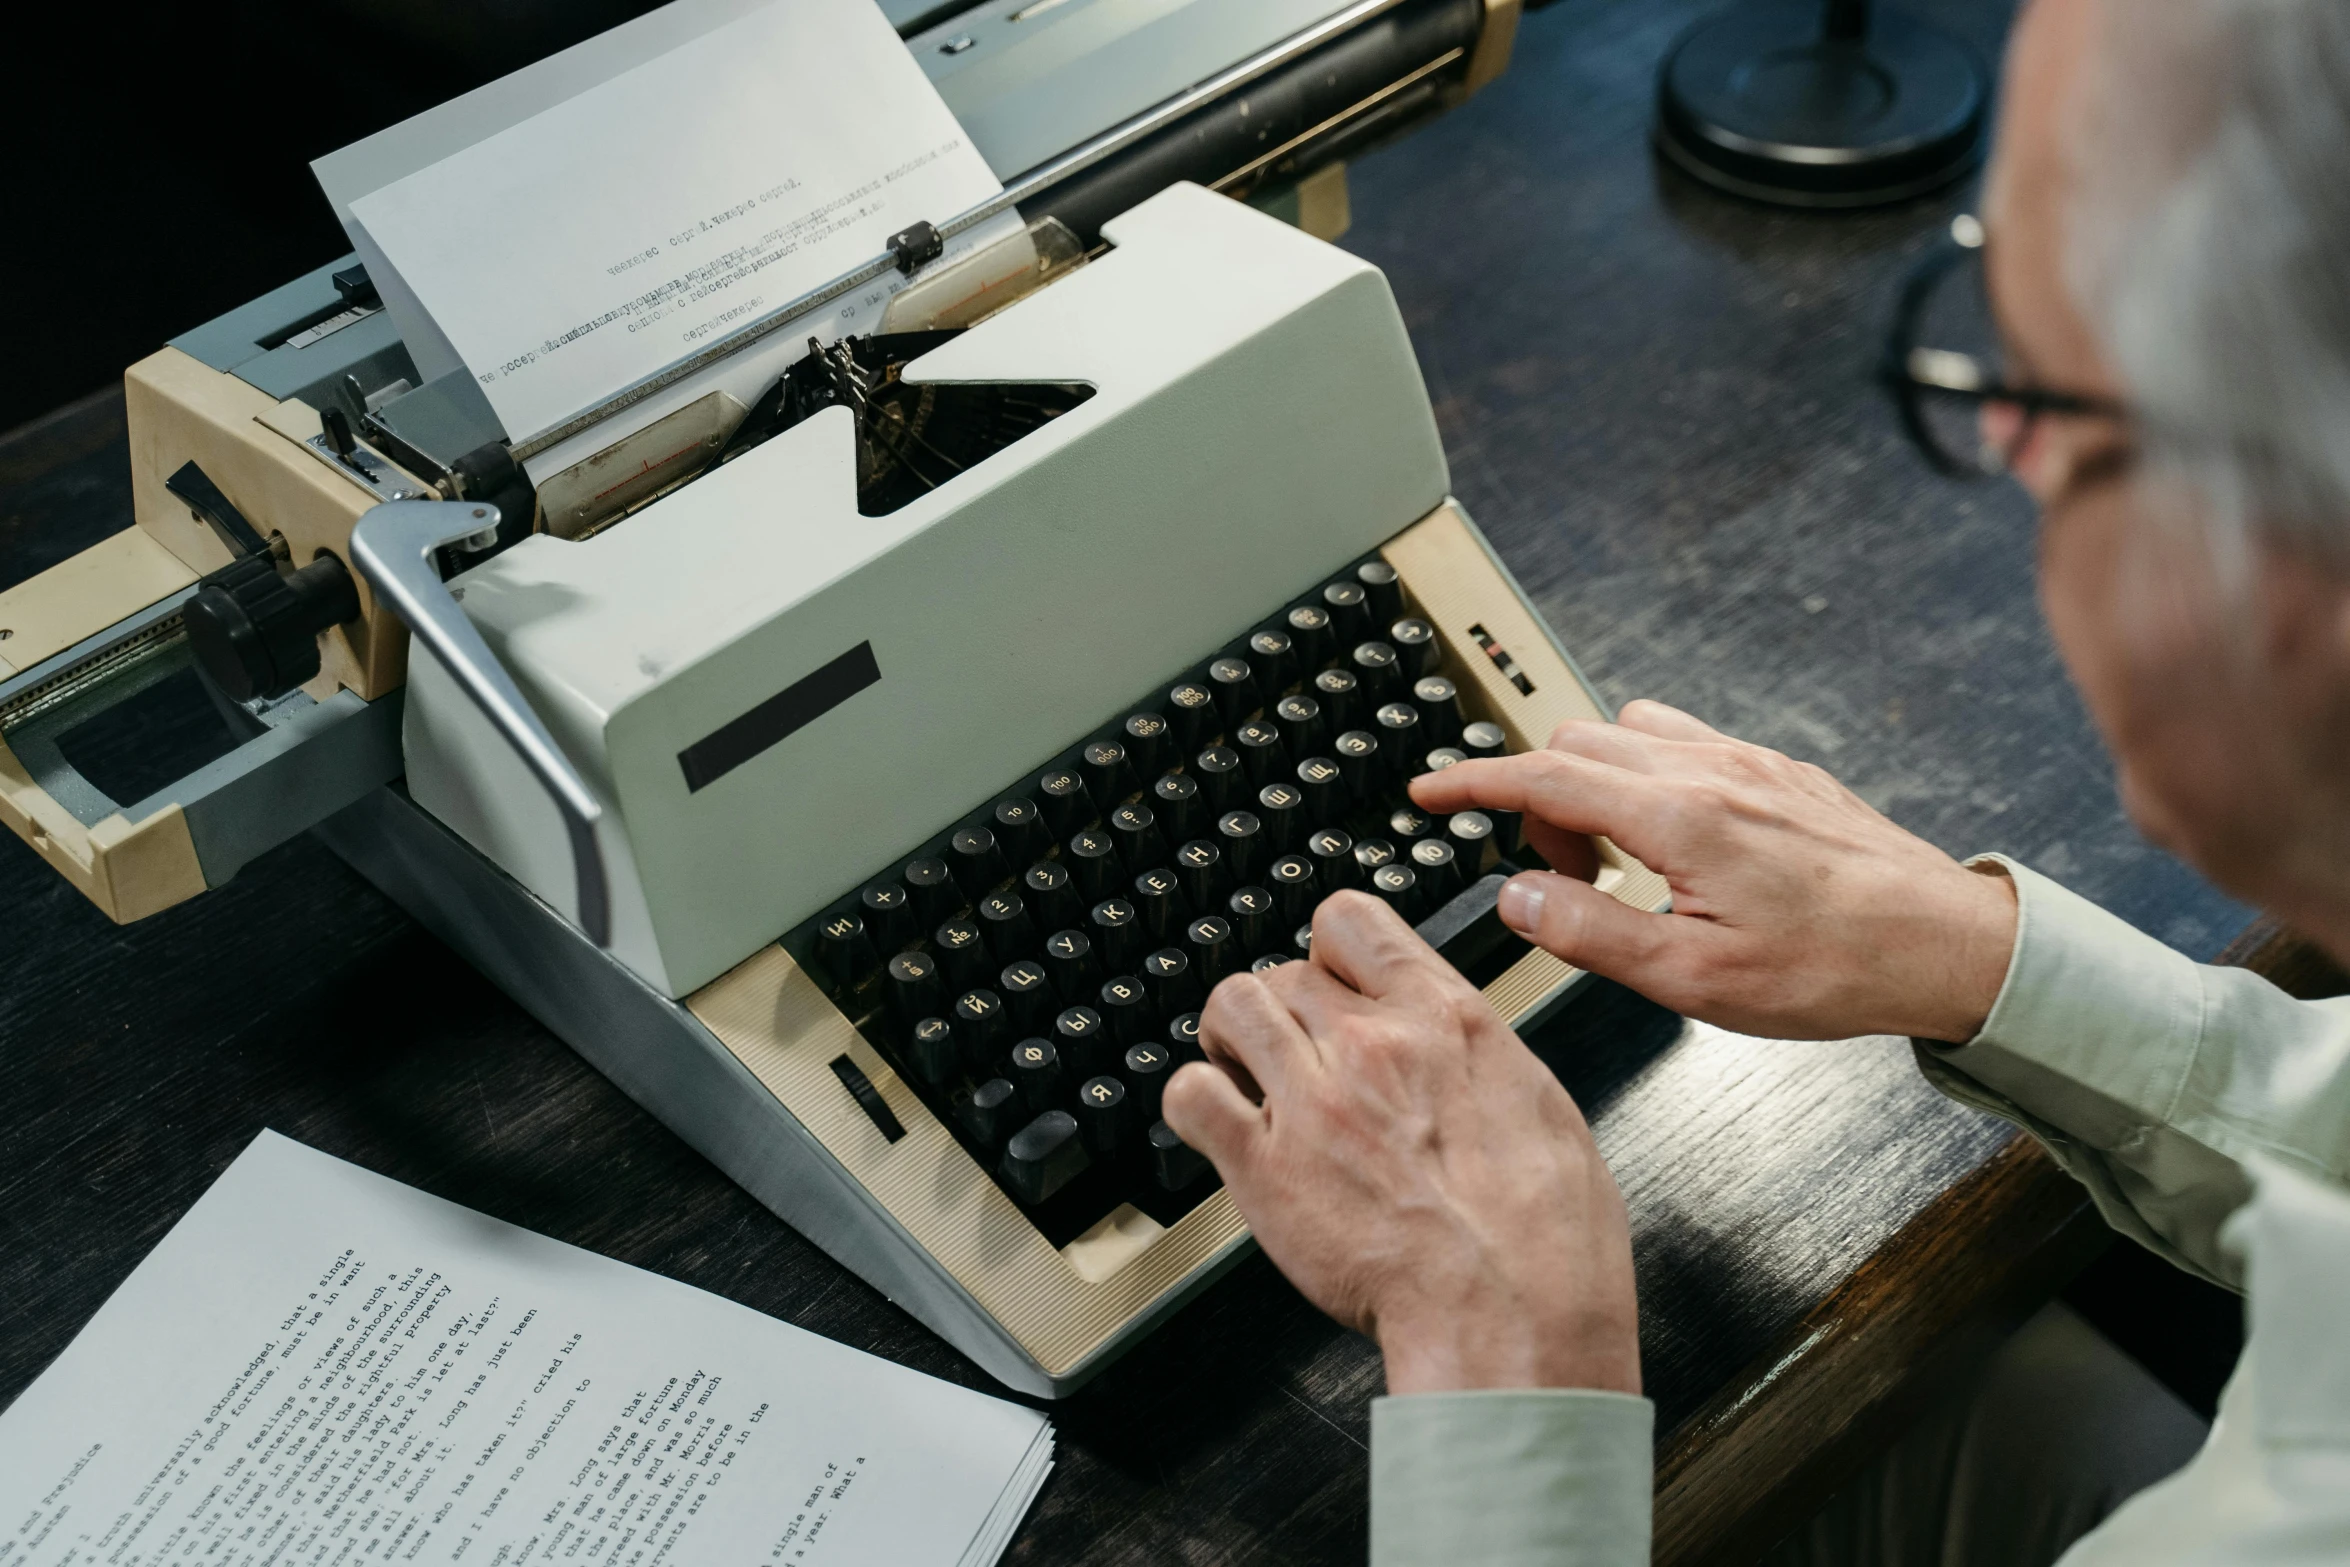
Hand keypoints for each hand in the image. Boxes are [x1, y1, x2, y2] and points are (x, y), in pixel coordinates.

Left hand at [1160, 892, 1639, 1396]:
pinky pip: (1191, 1095)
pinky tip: (1221, 1127)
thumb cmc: (1546, 1240)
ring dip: (1231, 1039)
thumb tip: (1456, 1050)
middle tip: (1291, 1054)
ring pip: (1230, 1008)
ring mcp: (1312, 1100)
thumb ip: (1477, 1060)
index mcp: (1446, 1020)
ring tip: (1244, 1074)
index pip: (1350, 921)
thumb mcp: (1539, 1107)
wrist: (1512, 1317)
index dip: (1328, 951)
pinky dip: (1196, 1104)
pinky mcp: (1264, 1166)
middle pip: (1284, 972)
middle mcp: (1372, 1046)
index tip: (1330, 980)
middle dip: (1283, 1010)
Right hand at [1409, 700, 2018, 1042]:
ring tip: (1619, 863)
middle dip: (1540, 798)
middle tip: (1560, 876)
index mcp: (1680, 818)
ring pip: (1628, 731)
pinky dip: (1647, 775)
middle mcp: (1711, 771)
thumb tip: (1518, 899)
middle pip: (1576, 741)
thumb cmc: (1836, 968)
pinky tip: (1674, 843)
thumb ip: (1590, 932)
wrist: (1946, 946)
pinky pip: (1683, 740)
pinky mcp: (1778, 769)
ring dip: (1595, 781)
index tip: (1430, 790)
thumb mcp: (1693, 980)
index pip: (1543, 773)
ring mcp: (1748, 761)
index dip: (1473, 780)